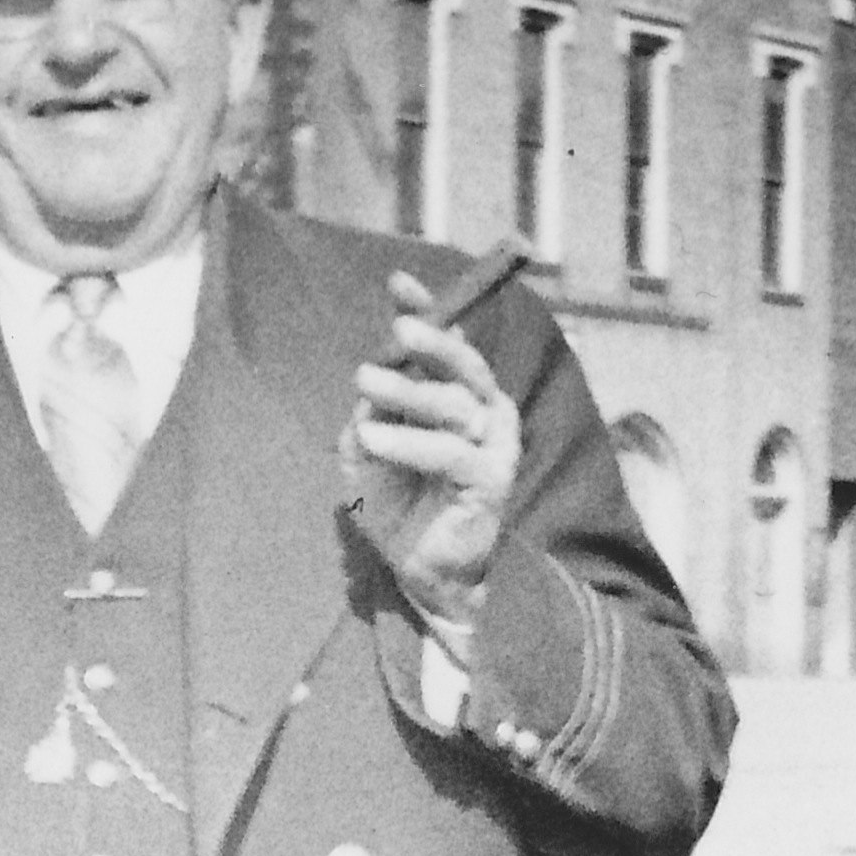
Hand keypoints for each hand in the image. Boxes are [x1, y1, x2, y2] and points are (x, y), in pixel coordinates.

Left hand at [338, 272, 523, 614]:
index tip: (396, 283)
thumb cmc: (399, 507)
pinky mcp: (491, 481)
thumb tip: (371, 383)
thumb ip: (372, 414)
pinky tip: (373, 444)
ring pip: (453, 404)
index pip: (448, 344)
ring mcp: (493, 446)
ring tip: (363, 384)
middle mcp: (485, 413)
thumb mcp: (372, 449)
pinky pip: (449, 453)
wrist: (420, 572)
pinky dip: (409, 444)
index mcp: (459, 397)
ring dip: (407, 391)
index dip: (426, 311)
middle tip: (396, 332)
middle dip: (431, 342)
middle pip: (463, 364)